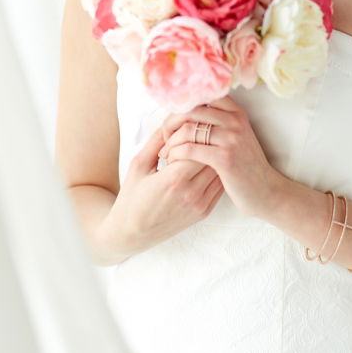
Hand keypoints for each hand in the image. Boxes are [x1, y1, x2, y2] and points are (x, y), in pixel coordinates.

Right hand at [102, 124, 225, 255]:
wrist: (132, 233)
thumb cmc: (132, 197)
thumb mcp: (138, 164)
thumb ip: (156, 140)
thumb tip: (172, 118)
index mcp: (173, 178)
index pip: (198, 145)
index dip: (195, 133)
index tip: (189, 126)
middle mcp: (191, 192)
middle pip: (212, 156)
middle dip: (207, 142)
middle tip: (201, 132)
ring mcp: (200, 204)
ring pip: (219, 170)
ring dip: (214, 156)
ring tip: (206, 146)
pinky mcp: (204, 212)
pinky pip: (219, 186)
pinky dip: (217, 172)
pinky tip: (208, 163)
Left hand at [158, 95, 279, 218]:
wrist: (266, 191)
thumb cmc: (245, 165)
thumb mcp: (237, 136)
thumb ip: (218, 122)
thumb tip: (185, 113)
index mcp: (236, 112)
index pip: (201, 96)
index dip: (182, 106)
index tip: (172, 122)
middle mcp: (234, 120)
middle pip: (190, 111)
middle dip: (170, 124)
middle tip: (163, 138)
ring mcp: (230, 138)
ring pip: (187, 129)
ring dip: (170, 142)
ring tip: (165, 153)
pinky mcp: (224, 157)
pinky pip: (189, 149)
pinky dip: (176, 154)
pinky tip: (172, 161)